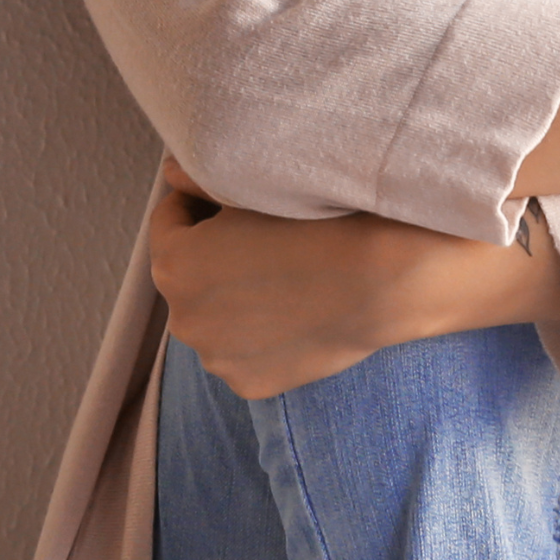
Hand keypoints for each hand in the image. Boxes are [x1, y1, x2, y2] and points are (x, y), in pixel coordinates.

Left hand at [145, 159, 559, 399]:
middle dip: (216, 256)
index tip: (239, 201)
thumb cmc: (325, 221)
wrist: (388, 278)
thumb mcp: (256, 186)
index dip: (204, 204)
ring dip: (235, 298)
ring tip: (287, 276)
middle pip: (190, 274)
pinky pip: (244, 351)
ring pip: (216, 317)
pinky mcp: (250, 385)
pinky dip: (261, 334)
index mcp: (174, 263)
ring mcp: (217, 358)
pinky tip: (297, 313)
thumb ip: (200, 180)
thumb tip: (172, 174)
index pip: (171, 220)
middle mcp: (183, 318)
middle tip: (267, 238)